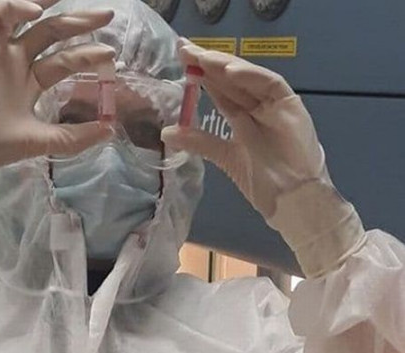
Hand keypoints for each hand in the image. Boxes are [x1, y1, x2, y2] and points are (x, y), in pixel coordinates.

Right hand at [0, 0, 115, 223]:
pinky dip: (14, 7)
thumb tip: (110, 131)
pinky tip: (35, 11)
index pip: (64, 62)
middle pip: (52, 34)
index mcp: (31, 84)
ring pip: (25, 17)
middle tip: (108, 16)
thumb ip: (74, 137)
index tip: (111, 54)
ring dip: (50, 5)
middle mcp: (17, 63)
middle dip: (80, 24)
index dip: (87, 56)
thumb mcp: (42, 142)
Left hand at [162, 39, 365, 277]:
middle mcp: (258, 107)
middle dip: (208, 63)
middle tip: (183, 47)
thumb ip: (199, 142)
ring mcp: (275, 104)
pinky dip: (250, 76)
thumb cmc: (264, 182)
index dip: (201, 76)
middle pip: (231, 80)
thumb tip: (166, 133)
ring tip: (200, 56)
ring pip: (248, 77)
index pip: (220, 92)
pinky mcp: (290, 105)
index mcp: (243, 118)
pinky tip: (228, 71)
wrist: (291, 201)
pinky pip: (270, 84)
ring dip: (224, 65)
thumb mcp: (225, 157)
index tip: (180, 62)